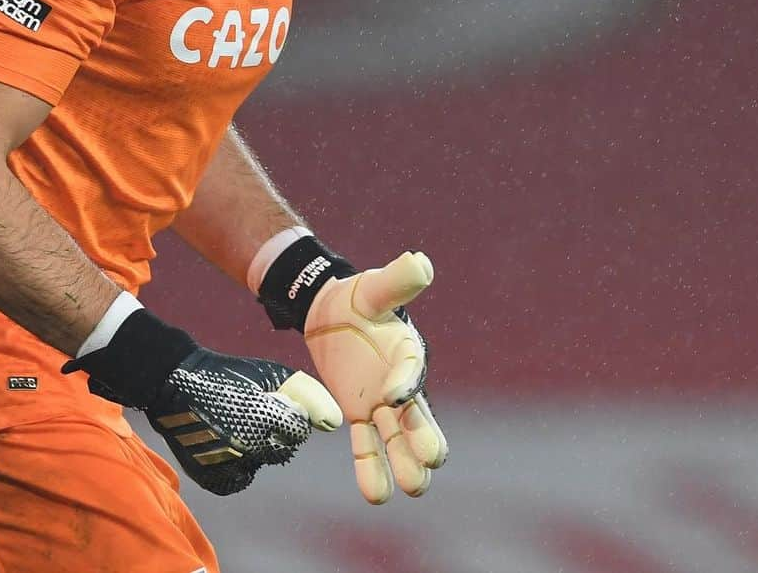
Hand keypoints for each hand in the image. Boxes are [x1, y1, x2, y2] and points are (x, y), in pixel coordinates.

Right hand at [143, 349, 341, 495]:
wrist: (175, 384)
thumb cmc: (227, 374)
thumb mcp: (269, 373)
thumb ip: (306, 394)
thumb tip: (335, 423)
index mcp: (266, 416)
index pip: (299, 430)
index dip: (289, 413)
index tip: (272, 401)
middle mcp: (249, 445)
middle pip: (284, 449)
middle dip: (277, 432)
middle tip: (253, 411)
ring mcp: (230, 465)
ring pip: (262, 462)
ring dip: (257, 447)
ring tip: (235, 422)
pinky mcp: (214, 478)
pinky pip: (241, 476)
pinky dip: (239, 462)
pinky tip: (226, 440)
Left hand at [303, 251, 447, 503]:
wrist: (330, 311)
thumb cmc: (358, 297)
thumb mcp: (373, 288)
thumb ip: (397, 280)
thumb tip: (420, 262)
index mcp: (408, 354)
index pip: (411, 374)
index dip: (404, 385)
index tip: (391, 396)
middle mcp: (402, 386)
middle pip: (420, 421)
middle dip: (424, 442)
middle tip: (427, 464)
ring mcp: (381, 406)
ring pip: (397, 442)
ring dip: (404, 464)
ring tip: (410, 488)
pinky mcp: (359, 416)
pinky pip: (367, 447)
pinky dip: (371, 469)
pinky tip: (376, 495)